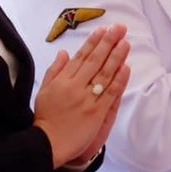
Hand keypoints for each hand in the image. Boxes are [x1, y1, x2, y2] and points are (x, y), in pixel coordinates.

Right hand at [33, 26, 130, 167]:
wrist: (48, 143)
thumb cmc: (46, 117)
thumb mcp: (44, 90)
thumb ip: (55, 70)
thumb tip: (64, 53)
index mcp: (62, 80)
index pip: (81, 57)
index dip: (93, 43)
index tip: (103, 30)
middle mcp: (75, 87)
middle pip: (95, 61)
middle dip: (108, 43)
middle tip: (120, 29)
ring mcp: (87, 99)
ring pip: (104, 74)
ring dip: (116, 57)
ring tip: (126, 43)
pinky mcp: (96, 112)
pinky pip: (110, 93)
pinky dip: (118, 80)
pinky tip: (126, 67)